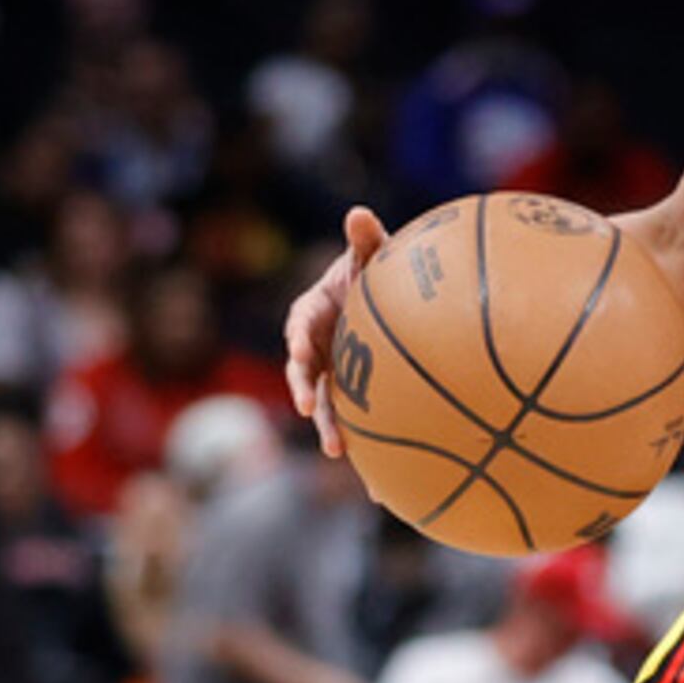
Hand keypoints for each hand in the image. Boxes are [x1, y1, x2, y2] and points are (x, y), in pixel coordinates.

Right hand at [283, 207, 387, 458]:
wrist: (384, 297)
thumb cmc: (374, 271)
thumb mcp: (371, 255)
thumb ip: (365, 240)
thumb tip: (359, 213)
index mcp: (311, 313)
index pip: (299, 329)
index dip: (299, 345)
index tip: (301, 360)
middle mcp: (313, 346)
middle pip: (306, 375)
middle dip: (308, 396)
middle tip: (314, 415)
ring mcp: (330, 371)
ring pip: (326, 403)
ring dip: (331, 427)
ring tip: (340, 453)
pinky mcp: (349, 390)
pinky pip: (353, 417)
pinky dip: (363, 441)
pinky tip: (374, 469)